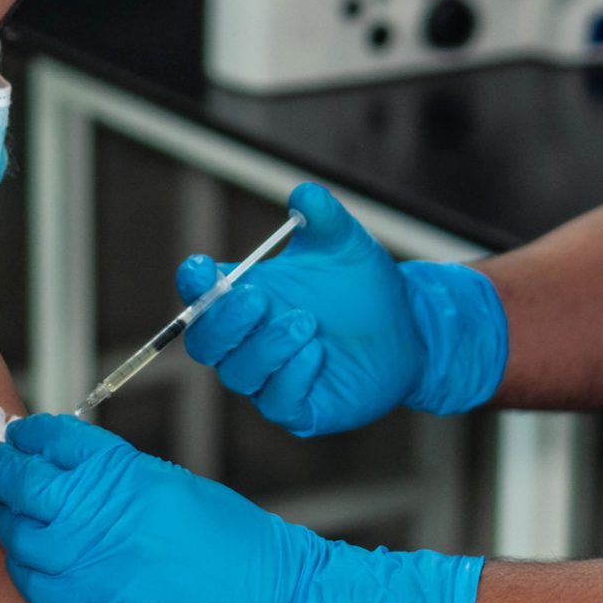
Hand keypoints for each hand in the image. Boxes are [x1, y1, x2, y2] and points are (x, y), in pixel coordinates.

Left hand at [0, 414, 483, 602]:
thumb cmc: (232, 542)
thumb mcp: (171, 484)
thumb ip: (112, 475)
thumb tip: (61, 465)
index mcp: (123, 476)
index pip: (50, 442)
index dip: (25, 436)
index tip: (12, 436)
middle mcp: (97, 519)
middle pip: (20, 487)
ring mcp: (89, 573)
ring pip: (18, 542)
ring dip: (10, 526)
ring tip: (12, 518)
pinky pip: (37, 592)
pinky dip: (31, 574)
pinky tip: (38, 566)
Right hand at [176, 182, 508, 435]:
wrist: (409, 328)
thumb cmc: (364, 286)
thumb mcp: (346, 244)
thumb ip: (324, 218)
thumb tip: (306, 193)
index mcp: (244, 297)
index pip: (199, 294)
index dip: (193, 284)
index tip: (203, 268)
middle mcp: (247, 340)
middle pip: (204, 341)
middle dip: (224, 321)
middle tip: (258, 299)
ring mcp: (270, 377)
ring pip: (239, 373)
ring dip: (266, 347)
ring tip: (306, 322)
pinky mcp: (299, 409)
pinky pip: (277, 402)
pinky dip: (291, 376)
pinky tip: (316, 352)